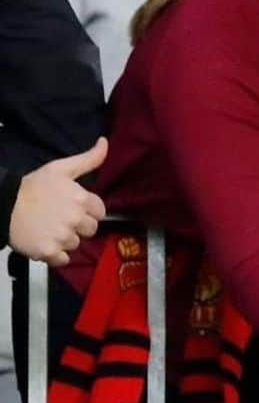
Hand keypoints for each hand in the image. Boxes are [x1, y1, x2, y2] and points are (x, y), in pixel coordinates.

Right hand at [9, 137, 107, 266]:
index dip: (87, 211)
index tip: (72, 207)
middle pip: (90, 230)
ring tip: (47, 228)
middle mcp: (76, 220)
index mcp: (82, 199)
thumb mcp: (60, 168)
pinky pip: (63, 260)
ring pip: (76, 244)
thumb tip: (105, 142)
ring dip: (65, 240)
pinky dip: (55, 255)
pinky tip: (44, 242)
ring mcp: (63, 237)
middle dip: (77, 226)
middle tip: (58, 218)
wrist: (2, 203)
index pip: (99, 212)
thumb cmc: (32, 186)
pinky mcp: (49, 252)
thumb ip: (88, 159)